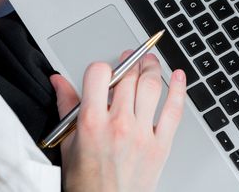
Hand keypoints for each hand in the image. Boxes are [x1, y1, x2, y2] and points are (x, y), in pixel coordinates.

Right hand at [49, 52, 186, 191]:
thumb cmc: (86, 183)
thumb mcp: (68, 143)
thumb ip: (66, 106)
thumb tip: (58, 82)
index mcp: (92, 122)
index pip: (100, 74)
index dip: (102, 68)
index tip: (105, 72)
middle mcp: (118, 125)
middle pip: (129, 77)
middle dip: (130, 62)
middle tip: (130, 59)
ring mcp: (142, 134)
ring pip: (151, 87)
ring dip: (152, 67)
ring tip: (150, 62)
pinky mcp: (161, 144)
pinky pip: (174, 111)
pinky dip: (179, 90)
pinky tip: (179, 77)